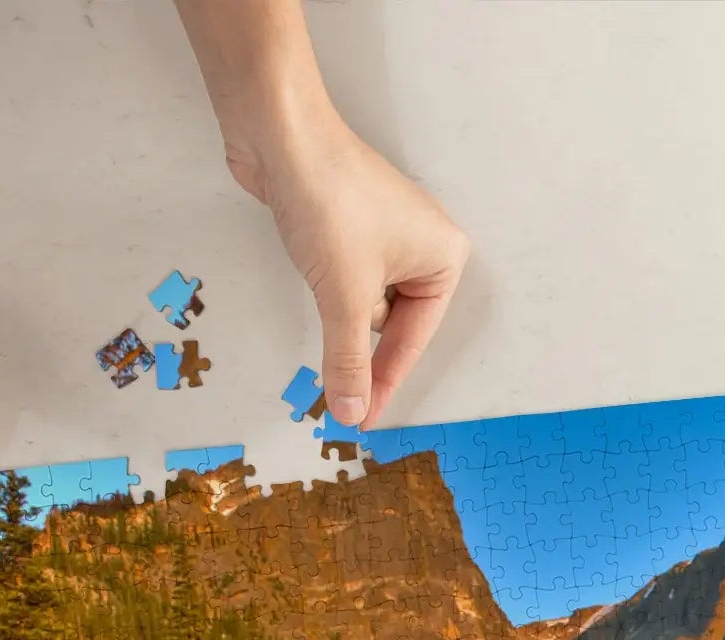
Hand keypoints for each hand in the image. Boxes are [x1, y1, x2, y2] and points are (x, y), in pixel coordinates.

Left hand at [227, 113, 469, 428]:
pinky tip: (314, 272)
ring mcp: (385, 233)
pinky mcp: (349, 224)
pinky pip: (346, 278)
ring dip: (340, 309)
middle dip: (361, 342)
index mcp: (444, 259)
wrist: (280, 133)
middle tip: (340, 394)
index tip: (362, 421)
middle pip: (392, 324)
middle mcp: (423, 245)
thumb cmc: (329, 201)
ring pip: (365, 302)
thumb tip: (350, 413)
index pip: (413, 340)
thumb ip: (349, 361)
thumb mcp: (345, 297)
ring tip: (324, 292)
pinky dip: (330, 288)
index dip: (383, 383)